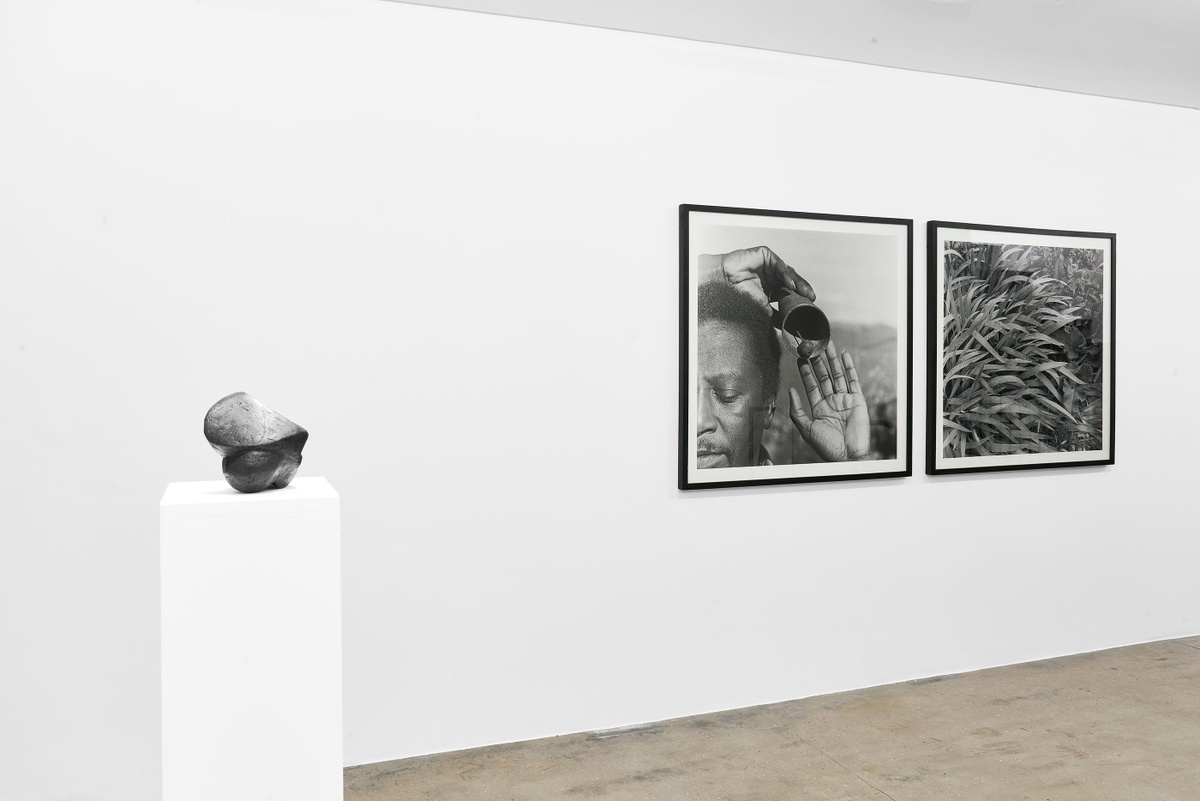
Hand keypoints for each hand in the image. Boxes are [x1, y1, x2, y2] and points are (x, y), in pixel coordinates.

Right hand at [699, 246, 815, 307]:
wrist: (722, 283)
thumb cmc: (737, 295)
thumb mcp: (761, 308)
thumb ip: (775, 315)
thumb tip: (787, 326)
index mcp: (772, 288)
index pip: (790, 292)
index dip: (800, 298)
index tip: (809, 306)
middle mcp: (772, 277)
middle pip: (792, 281)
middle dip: (802, 289)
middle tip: (810, 297)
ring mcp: (769, 266)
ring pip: (788, 272)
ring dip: (796, 282)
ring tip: (802, 291)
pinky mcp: (765, 255)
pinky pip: (778, 264)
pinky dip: (785, 273)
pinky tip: (789, 282)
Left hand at [787, 342, 870, 461]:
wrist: (847, 456)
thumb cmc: (826, 446)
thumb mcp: (806, 428)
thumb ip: (796, 409)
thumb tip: (790, 389)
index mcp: (818, 408)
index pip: (811, 385)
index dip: (805, 371)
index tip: (800, 357)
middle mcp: (831, 402)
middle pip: (824, 376)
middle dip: (818, 361)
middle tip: (812, 346)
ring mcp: (845, 400)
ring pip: (837, 375)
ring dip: (832, 360)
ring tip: (827, 344)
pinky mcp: (858, 400)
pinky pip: (853, 380)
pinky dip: (849, 367)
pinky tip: (844, 355)